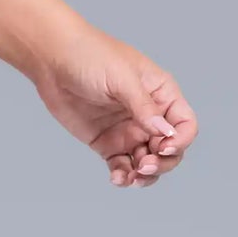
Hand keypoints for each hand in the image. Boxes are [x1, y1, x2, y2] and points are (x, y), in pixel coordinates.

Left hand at [0, 0, 198, 188]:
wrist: (53, 60)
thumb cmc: (91, 57)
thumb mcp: (122, 78)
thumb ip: (143, 107)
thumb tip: (164, 133)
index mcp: (161, 94)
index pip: (184, 124)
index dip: (180, 140)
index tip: (163, 147)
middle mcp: (148, 115)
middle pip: (169, 149)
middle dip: (163, 162)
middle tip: (145, 166)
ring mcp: (127, 130)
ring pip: (147, 161)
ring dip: (145, 175)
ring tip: (132, 177)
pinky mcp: (105, 142)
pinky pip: (121, 165)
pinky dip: (123, 175)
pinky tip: (118, 179)